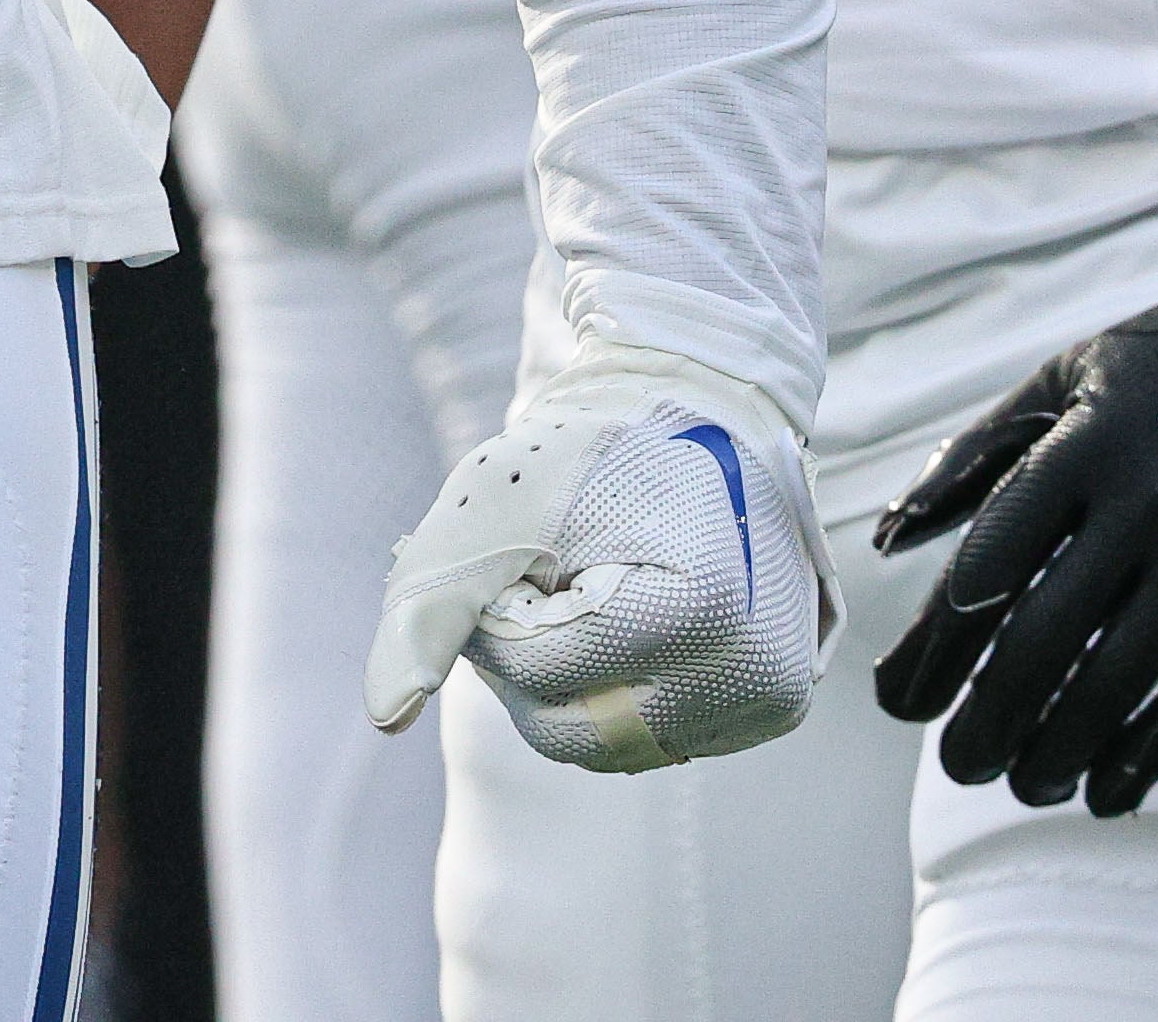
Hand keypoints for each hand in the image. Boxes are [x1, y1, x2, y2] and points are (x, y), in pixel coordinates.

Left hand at [370, 346, 827, 770]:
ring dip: (570, 674)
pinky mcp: (772, 707)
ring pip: (606, 743)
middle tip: (549, 576)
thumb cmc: (590, 454)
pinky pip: (651, 738)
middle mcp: (753, 675)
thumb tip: (385, 719)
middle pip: (569, 731)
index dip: (498, 610)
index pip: (535, 672)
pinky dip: (617, 686)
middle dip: (529, 655)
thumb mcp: (492, 508)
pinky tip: (633, 616)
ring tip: (596, 588)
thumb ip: (426, 609)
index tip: (525, 548)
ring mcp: (770, 699)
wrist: (698, 414)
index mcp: (698, 612)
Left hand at [870, 192, 1157, 811]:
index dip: (936, 647)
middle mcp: (1147, 504)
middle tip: (952, 763)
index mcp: (1080, 450)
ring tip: (1021, 783)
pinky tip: (1110, 789)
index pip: (989, 569)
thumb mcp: (1057, 381)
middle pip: (1048, 638)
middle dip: (989, 715)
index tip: (897, 697)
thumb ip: (971, 460)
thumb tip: (891, 541)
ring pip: (1123, 677)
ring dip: (1062, 745)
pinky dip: (1153, 747)